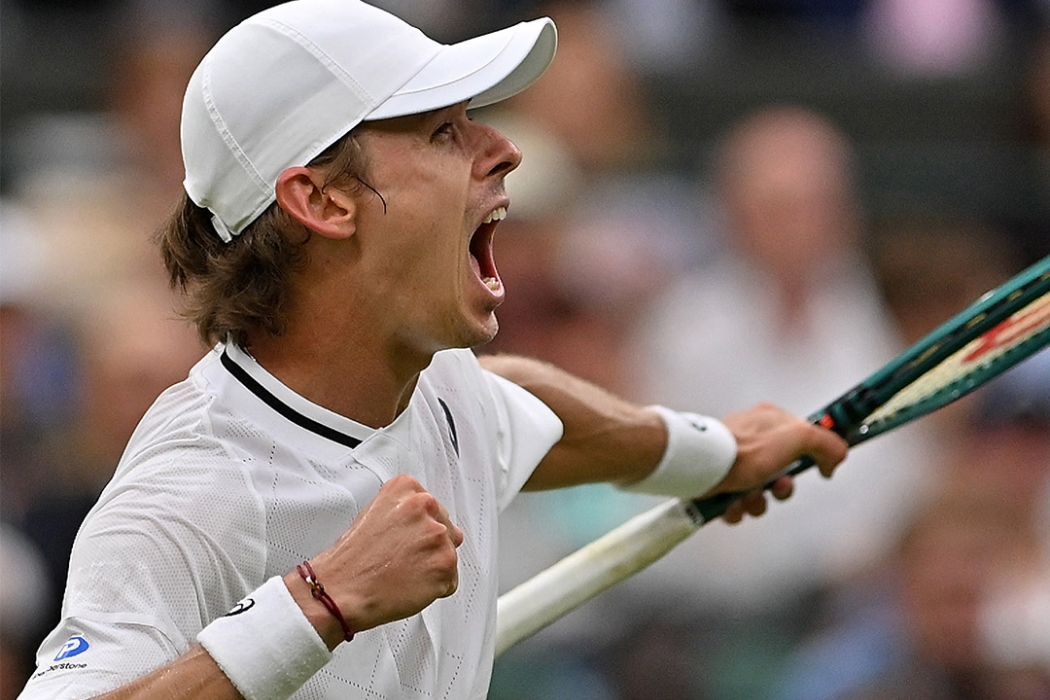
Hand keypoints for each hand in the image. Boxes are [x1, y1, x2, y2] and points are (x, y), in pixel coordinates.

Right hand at [292, 475, 463, 641]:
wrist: (339, 590)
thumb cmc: (351, 559)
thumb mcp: (373, 515)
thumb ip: (406, 512)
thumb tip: (433, 523)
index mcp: (406, 489)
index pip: (433, 508)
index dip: (418, 530)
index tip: (404, 540)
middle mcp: (425, 506)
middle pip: (446, 529)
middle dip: (428, 548)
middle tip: (401, 560)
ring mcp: (437, 535)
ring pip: (449, 555)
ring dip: (431, 568)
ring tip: (403, 573)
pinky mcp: (444, 563)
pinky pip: (450, 581)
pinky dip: (435, 589)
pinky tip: (410, 585)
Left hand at [713, 403, 847, 523]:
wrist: (702, 467)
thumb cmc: (747, 450)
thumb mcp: (798, 437)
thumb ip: (826, 443)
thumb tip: (837, 458)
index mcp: (771, 421)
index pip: (803, 439)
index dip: (814, 458)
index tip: (823, 470)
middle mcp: (752, 439)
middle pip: (782, 473)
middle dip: (782, 489)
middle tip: (776, 487)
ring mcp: (733, 461)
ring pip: (759, 493)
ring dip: (758, 502)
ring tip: (748, 498)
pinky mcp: (717, 481)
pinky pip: (736, 504)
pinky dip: (737, 509)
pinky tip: (731, 505)